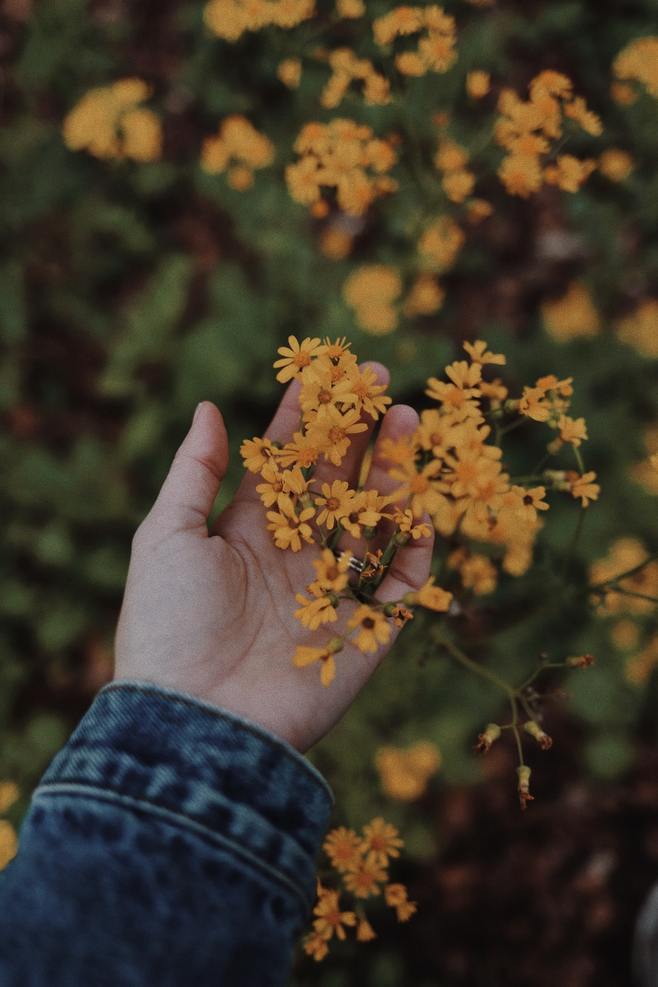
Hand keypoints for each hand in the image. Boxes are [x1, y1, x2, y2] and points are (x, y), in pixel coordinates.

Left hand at [113, 362, 433, 751]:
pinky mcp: (365, 631)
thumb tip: (210, 407)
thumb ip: (194, 472)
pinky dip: (415, 548)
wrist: (195, 721)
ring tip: (405, 420)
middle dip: (358, 431)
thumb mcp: (167, 537)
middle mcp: (294, 555)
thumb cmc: (169, 626)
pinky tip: (417, 508)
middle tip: (380, 384)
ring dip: (392, 471)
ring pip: (373, 520)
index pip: (285, 463)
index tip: (329, 373)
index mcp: (248, 531)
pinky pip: (402, 583)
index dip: (306, 418)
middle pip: (337, 481)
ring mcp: (332, 591)